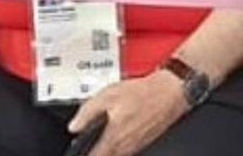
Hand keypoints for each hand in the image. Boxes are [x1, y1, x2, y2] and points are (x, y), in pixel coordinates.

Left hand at [69, 71, 188, 155]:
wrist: (169, 93)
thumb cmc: (140, 93)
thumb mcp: (105, 97)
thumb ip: (86, 113)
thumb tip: (74, 126)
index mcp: (114, 137)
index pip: (95, 155)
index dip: (84, 154)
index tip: (78, 152)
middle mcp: (126, 146)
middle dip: (96, 151)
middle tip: (88, 143)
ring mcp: (137, 145)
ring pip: (117, 154)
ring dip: (108, 148)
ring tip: (102, 137)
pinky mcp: (145, 142)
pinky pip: (127, 149)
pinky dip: (119, 144)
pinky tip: (117, 133)